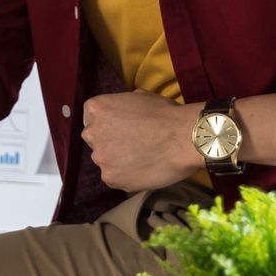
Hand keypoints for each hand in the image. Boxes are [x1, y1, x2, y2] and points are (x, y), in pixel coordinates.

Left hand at [81, 91, 201, 191]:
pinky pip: (115, 178)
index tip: (124, 131)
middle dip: (111, 144)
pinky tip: (144, 170)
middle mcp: (91, 132)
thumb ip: (121, 106)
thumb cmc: (166, 114)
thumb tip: (122, 112)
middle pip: (96, 141)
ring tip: (143, 159)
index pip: (93, 120)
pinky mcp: (110, 177)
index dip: (110, 126)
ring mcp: (99, 157)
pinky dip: (127, 177)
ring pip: (106, 161)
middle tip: (134, 146)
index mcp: (94, 109)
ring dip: (119, 161)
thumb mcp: (138, 97)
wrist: (185, 138)